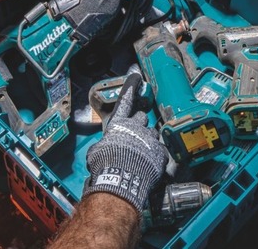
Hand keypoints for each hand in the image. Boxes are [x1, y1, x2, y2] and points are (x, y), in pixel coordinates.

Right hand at [82, 73, 166, 211]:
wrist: (121, 179)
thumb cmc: (105, 165)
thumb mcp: (96, 152)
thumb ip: (103, 144)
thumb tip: (102, 148)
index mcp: (119, 125)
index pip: (125, 101)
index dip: (130, 88)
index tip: (136, 77)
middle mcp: (136, 127)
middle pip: (143, 117)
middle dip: (140, 124)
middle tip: (136, 135)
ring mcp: (150, 139)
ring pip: (153, 134)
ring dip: (149, 140)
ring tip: (143, 154)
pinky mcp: (161, 152)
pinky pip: (160, 150)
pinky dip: (156, 156)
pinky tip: (150, 165)